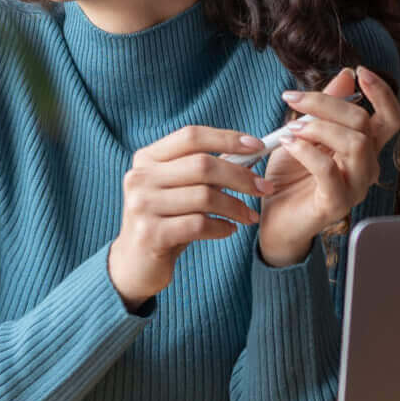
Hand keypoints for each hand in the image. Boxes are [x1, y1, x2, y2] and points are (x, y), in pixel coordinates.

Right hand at [108, 124, 266, 305]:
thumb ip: (204, 171)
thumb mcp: (178, 190)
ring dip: (236, 206)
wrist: (134, 264)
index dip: (226, 138)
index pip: (191, 136)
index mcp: (147, 158)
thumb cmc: (165, 221)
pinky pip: (199, 224)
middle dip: (241, 176)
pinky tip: (229, 230)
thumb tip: (249, 153)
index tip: (256, 146)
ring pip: (205, 196)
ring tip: (249, 216)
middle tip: (264, 188)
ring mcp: (142, 205)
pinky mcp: (150, 234)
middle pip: (202, 165)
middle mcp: (140, 177)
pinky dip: (221, 227)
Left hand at [256, 64, 399, 268]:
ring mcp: (355, 187)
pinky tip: (288, 144)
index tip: (361, 71)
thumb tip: (346, 75)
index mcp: (365, 147)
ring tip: (291, 128)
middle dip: (328, 103)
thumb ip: (326, 107)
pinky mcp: (336, 204)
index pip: (390, 117)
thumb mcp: (304, 132)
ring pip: (355, 144)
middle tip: (294, 99)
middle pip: (364, 123)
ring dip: (319, 127)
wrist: (274, 217)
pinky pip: (328, 170)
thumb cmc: (291, 176)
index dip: (382, 92)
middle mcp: (367, 167)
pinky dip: (306, 150)